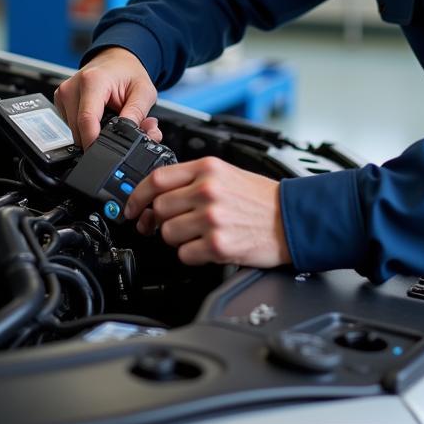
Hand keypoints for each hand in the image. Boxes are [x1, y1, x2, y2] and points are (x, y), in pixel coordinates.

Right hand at [54, 47, 161, 148]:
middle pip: (78, 130)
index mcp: (92, 81)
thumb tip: (132, 137)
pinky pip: (71, 125)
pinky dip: (85, 126)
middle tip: (117, 129)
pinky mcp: (61, 100)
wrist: (116, 59)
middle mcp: (73, 87)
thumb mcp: (144, 92)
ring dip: (91, 132)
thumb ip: (138, 116)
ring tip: (109, 119)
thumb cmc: (128, 72)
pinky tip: (98, 115)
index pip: (86, 121)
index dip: (95, 142)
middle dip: (98, 138)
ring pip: (74, 130)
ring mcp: (64, 93)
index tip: (106, 152)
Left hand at [123, 157, 291, 267]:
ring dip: (175, 239)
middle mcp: (207, 190)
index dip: (137, 196)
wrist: (292, 219)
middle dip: (155, 221)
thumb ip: (193, 178)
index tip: (131, 207)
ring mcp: (212, 218)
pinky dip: (190, 255)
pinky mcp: (218, 245)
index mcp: (208, 168)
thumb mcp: (227, 173)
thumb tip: (158, 192)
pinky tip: (205, 247)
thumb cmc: (262, 199)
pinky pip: (184, 254)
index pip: (156, 179)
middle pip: (158, 208)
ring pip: (168, 233)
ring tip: (193, 236)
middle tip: (159, 227)